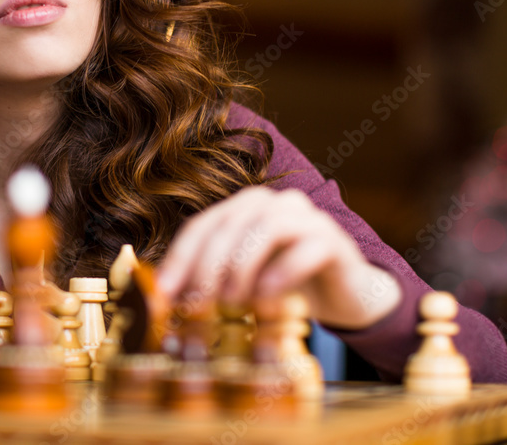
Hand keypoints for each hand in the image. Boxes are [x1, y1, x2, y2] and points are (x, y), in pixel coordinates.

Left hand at [155, 186, 401, 329]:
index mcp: (244, 207)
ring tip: (231, 302)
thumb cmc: (284, 287)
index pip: (202, 225)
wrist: (343, 296)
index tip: (164, 293)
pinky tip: (267, 298)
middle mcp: (274, 202)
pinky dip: (281, 273)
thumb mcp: (240, 281)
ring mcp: (306, 217)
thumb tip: (163, 298)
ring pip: (265, 229)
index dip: (179, 258)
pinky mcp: (333, 240)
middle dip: (206, 267)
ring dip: (241, 268)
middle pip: (229, 225)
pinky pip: (304, 249)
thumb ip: (207, 280)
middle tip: (196, 304)